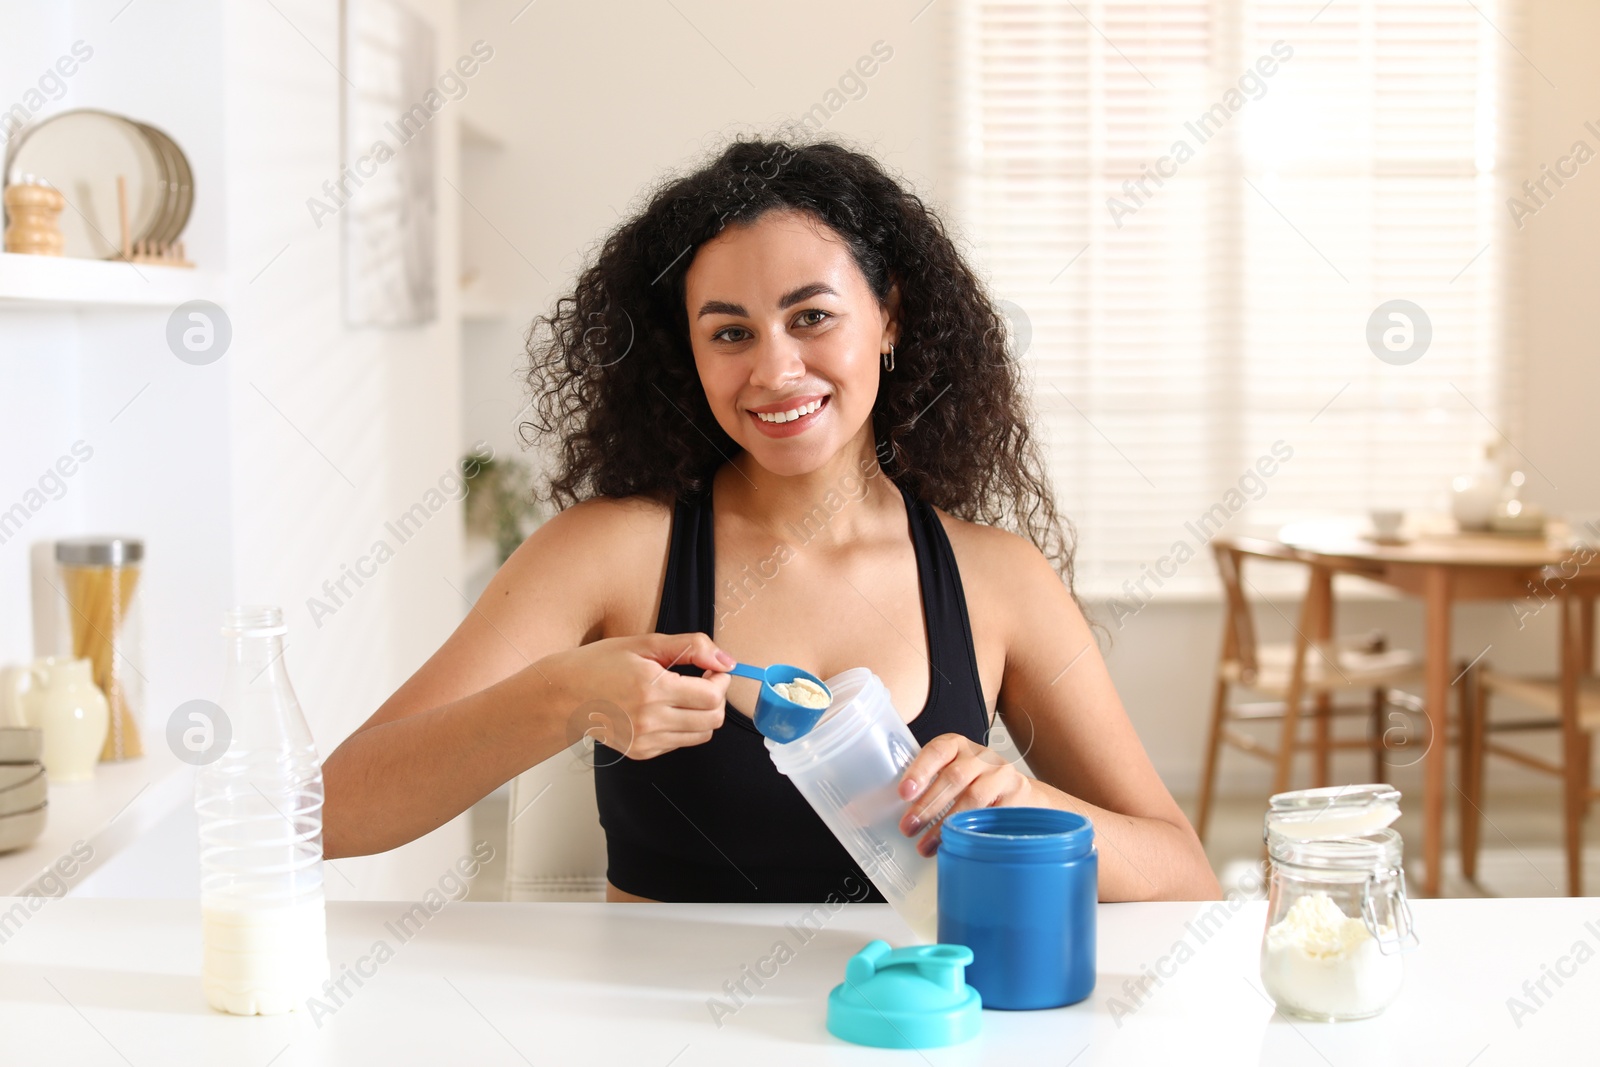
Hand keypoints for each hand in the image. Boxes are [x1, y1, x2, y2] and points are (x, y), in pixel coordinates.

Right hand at [543, 632, 732, 759]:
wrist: (562, 696)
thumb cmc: (599, 664)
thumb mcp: (645, 644)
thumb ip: (691, 647)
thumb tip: (726, 661)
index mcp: (651, 688)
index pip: (712, 696)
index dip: (721, 680)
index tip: (712, 669)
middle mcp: (650, 720)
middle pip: (713, 719)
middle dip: (717, 697)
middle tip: (703, 680)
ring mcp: (646, 740)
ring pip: (702, 735)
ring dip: (703, 713)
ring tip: (683, 694)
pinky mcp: (641, 752)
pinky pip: (680, 743)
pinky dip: (683, 726)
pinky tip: (665, 709)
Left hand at [897, 733, 1034, 855]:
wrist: (1020, 793)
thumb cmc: (975, 784)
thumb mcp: (950, 774)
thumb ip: (925, 786)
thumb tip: (881, 812)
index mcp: (957, 746)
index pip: (937, 751)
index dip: (919, 771)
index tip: (904, 793)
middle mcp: (980, 756)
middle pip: (953, 777)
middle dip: (928, 805)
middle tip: (909, 828)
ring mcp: (1001, 774)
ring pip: (973, 798)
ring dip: (947, 824)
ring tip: (926, 845)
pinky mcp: (1017, 795)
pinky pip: (994, 816)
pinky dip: (975, 831)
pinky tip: (961, 843)